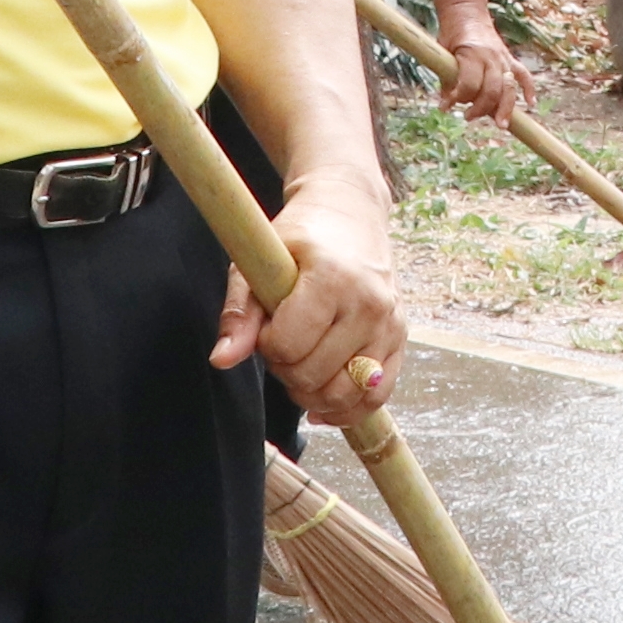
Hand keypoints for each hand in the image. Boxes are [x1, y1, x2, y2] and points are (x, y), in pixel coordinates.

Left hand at [222, 194, 407, 421]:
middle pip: (313, 374)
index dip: (266, 343)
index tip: (267, 321)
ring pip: (344, 394)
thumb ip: (239, 314)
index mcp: (332, 279)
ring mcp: (389, 325)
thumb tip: (221, 360)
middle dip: (286, 367)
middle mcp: (368, 304)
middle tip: (283, 339)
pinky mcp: (400, 339)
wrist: (351, 213)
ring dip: (312, 393)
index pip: (287, 345)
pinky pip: (375, 396)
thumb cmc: (299, 237)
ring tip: (301, 365)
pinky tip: (323, 400)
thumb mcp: (258, 263)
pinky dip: (347, 409)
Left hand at [439, 21, 531, 126]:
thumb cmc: (451, 35)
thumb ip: (447, 79)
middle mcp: (490, 57)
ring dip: (506, 108)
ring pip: (509, 88)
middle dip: (481, 109)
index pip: (469, 85)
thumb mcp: (443, 54)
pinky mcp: (510, 58)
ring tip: (501, 124)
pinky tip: (529, 103)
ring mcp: (503, 58)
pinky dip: (529, 89)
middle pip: (492, 91)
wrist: (466, 13)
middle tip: (468, 117)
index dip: (456, 99)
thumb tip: (446, 104)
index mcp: (471, 54)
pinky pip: (524, 75)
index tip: (445, 107)